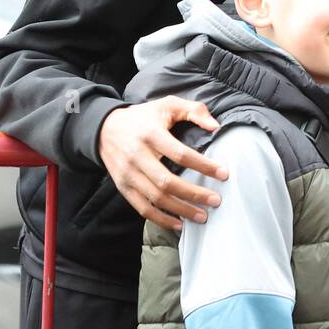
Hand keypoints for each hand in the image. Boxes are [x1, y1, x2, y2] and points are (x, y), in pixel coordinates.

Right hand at [97, 97, 228, 230]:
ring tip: (202, 216)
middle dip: (194, 194)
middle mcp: (137, 156)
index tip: (224, 174)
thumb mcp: (168, 104)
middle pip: (168, 182)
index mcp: (151, 135)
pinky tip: (179, 224)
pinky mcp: (123, 187)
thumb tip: (216, 126)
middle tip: (216, 201)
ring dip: (181, 210)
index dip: (203, 165)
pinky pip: (142, 208)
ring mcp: (128, 174)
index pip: (181, 154)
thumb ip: (194, 110)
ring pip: (156, 198)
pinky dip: (161, 219)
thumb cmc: (143, 117)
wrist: (104, 128)